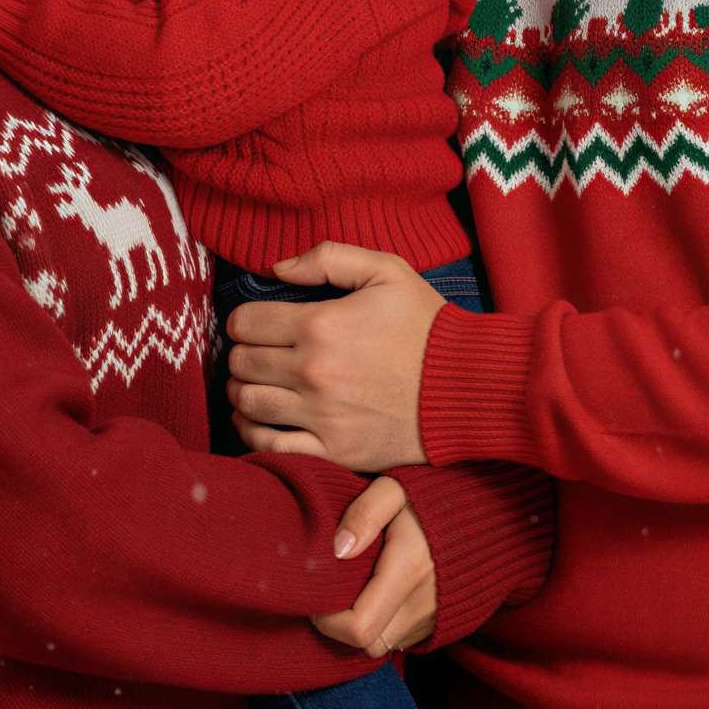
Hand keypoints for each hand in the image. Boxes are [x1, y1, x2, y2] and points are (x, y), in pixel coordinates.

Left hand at [224, 243, 441, 471]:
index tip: (257, 323)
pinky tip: (257, 421)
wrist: (467, 385)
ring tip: (255, 383)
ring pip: (247, 403)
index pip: (244, 322)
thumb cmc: (427, 326)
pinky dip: (252, 434)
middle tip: (257, 352)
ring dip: (243, 391)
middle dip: (243, 353)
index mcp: (320, 324)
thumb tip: (277, 270)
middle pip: (241, 363)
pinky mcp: (335, 450)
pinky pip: (269, 447)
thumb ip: (328, 258)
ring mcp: (322, 415)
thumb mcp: (387, 270)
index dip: (244, 319)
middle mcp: (313, 371)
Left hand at [311, 477, 437, 656]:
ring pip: (386, 644)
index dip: (328, 621)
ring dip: (364, 626)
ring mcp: (436, 616)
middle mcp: (424, 603)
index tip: (318, 594)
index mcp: (408, 571)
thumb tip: (337, 549)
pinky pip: (403, 637)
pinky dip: (385, 624)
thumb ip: (365, 513)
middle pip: (368, 645)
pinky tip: (379, 593)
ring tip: (355, 590)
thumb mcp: (395, 488)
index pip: (358, 627)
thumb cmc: (433, 494)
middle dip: (341, 627)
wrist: (488, 510)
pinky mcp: (443, 621)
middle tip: (330, 593)